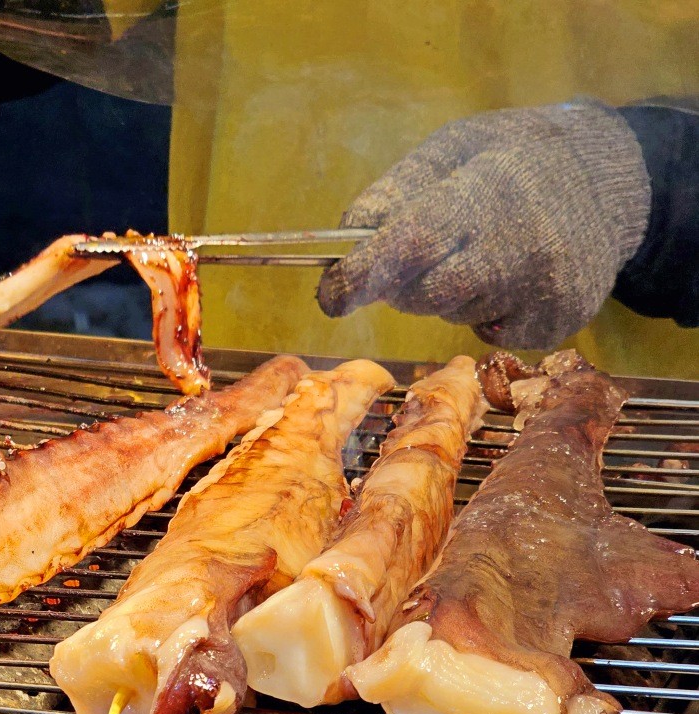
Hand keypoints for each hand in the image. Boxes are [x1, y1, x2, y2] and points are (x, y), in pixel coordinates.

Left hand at [317, 100, 651, 349]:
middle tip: (423, 251)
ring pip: (453, 315)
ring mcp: (545, 290)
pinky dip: (485, 312)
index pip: (413, 243)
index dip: (362, 274)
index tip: (330, 295)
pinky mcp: (558, 322)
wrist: (613, 178)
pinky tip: (511, 275)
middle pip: (425, 293)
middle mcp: (522, 245)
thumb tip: (345, 238)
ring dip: (448, 292)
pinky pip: (488, 335)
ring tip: (484, 249)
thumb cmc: (515, 157)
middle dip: (403, 282)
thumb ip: (397, 190)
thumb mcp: (455, 148)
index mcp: (489, 191)